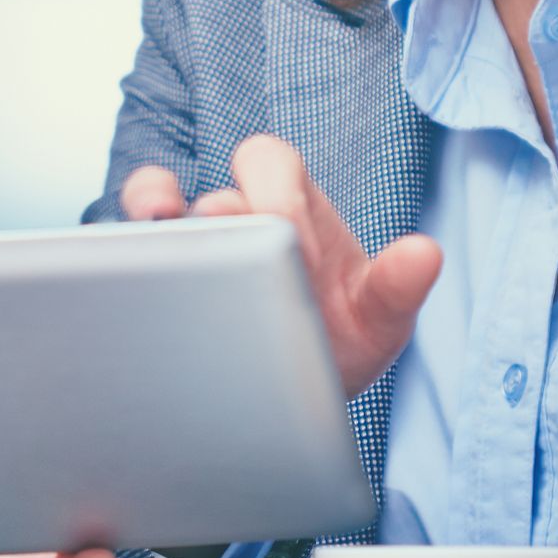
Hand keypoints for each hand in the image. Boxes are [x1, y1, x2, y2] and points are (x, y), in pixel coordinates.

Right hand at [122, 134, 440, 396]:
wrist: (294, 394)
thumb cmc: (336, 342)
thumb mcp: (376, 320)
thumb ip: (398, 288)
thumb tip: (426, 252)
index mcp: (294, 204)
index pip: (275, 164)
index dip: (281, 197)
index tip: (300, 258)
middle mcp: (241, 211)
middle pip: (222, 184)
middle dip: (235, 212)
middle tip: (247, 255)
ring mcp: (198, 240)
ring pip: (164, 200)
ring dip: (162, 205)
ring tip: (164, 221)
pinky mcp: (162, 271)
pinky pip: (134, 233)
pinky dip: (132, 229)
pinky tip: (137, 245)